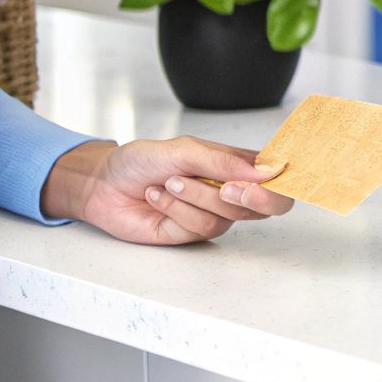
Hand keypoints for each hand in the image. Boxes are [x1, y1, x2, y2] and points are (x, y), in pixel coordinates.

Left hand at [41, 138, 292, 244]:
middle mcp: (230, 192)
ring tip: (169, 182)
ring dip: (195, 197)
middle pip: (266, 206)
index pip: (276, 178)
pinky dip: (176, 208)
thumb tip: (264, 171)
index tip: (259, 181)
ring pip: (227, 216)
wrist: (103, 183)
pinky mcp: (191, 233)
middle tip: (226, 189)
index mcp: (236, 166)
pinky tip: (158, 196)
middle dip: (250, 199)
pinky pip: (200, 226)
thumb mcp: (184, 148)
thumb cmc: (141, 160)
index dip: (278, 185)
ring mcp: (213, 214)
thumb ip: (223, 161)